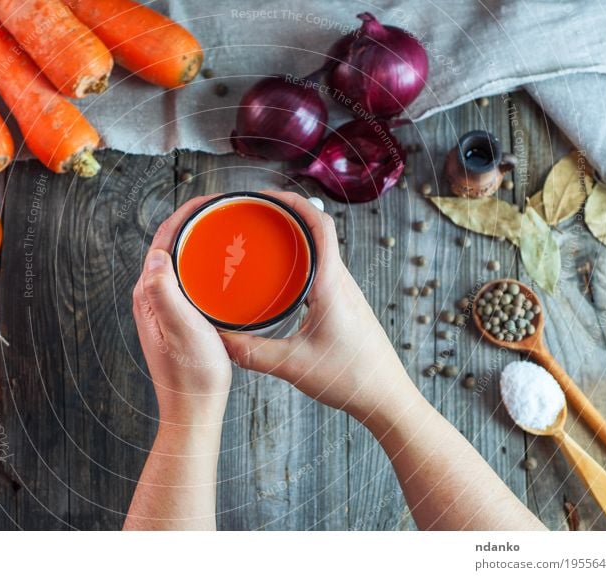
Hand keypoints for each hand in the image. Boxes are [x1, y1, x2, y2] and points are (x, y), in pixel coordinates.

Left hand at [132, 196, 232, 426]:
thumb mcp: (182, 329)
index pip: (162, 241)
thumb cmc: (191, 374)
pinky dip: (202, 264)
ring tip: (223, 228)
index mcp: (150, 294)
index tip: (209, 200)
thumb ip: (164, 291)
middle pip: (169, 247)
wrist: (193, 409)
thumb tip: (156, 253)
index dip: (183, 215)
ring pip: (178, 262)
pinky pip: (188, 280)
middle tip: (222, 208)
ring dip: (196, 241)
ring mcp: (164, 308)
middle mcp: (152, 297)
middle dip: (192, 222)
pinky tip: (222, 269)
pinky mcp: (178, 319)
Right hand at [221, 191, 418, 424]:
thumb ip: (252, 353)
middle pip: (319, 232)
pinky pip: (324, 271)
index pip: (321, 226)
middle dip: (288, 216)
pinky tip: (282, 278)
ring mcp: (347, 293)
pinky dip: (303, 262)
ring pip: (322, 252)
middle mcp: (343, 282)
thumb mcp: (293, 366)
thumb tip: (218, 339)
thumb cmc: (350, 378)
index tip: (267, 196)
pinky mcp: (346, 306)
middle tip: (256, 216)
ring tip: (264, 240)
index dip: (295, 204)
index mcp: (332, 285)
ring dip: (297, 239)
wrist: (387, 398)